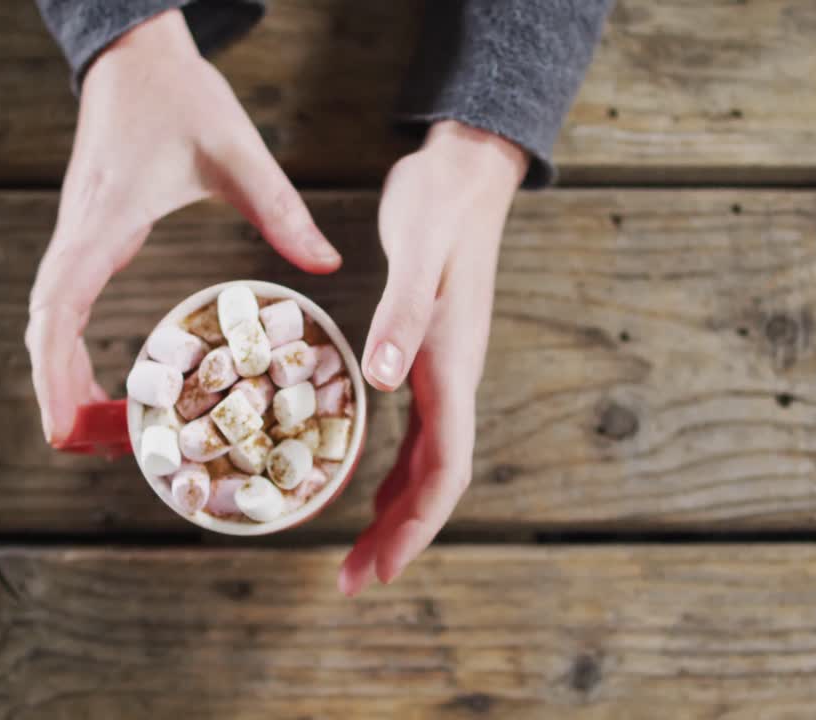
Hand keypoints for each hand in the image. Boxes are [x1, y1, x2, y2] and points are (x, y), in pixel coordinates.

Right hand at [26, 10, 339, 444]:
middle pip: (45, 331)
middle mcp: (78, 236)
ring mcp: (77, 238)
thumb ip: (279, 207)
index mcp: (102, 221)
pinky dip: (72, 350)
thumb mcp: (237, 151)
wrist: (135, 56)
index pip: (58, 308)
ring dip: (64, 376)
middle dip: (59, 391)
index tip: (65, 423)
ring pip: (49, 323)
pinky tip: (107, 380)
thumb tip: (328, 263)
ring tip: (101, 429)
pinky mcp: (88, 237)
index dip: (56, 371)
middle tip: (92, 446)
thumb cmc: (178, 97)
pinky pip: (65, 306)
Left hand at [338, 121, 527, 595]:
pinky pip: (412, 433)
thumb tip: (385, 383)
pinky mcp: (424, 355)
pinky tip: (364, 482)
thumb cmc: (440, 207)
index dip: (416, 527)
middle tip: (352, 580)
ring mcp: (441, 369)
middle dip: (398, 537)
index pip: (446, 469)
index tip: (380, 568)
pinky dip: (389, 469)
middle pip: (434, 482)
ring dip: (392, 511)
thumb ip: (400, 318)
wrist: (463, 172)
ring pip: (423, 462)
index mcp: (451, 367)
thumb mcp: (417, 255)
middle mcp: (451, 379)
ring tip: (355, 551)